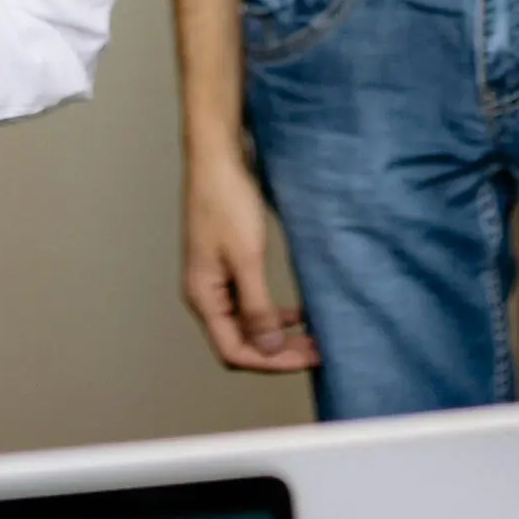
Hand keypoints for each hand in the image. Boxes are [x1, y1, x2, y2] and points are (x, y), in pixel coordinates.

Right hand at [182, 149, 318, 373]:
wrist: (217, 157)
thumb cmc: (226, 200)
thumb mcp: (247, 258)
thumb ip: (257, 307)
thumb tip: (267, 349)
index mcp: (202, 296)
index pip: (234, 351)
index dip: (271, 361)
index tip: (307, 358)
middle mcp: (205, 293)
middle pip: (241, 341)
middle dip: (279, 351)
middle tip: (316, 351)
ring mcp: (215, 279)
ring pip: (247, 324)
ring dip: (278, 333)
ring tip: (312, 336)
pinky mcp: (227, 264)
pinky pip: (250, 302)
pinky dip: (273, 312)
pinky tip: (297, 313)